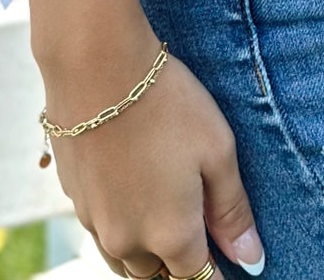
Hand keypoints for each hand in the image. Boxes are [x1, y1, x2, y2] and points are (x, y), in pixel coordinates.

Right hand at [43, 26, 264, 277]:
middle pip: (159, 275)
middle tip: (197, 227)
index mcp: (171, 235)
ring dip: (146, 251)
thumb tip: (251, 261)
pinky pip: (101, 229)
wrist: (94, 65)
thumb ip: (232, 211)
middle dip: (180, 263)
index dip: (218, 271)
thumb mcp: (217, 150)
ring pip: (125, 260)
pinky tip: (130, 189)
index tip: (226, 255)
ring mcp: (95, 222)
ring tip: (164, 215)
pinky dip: (120, 223)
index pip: (200, 278)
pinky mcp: (73, 198)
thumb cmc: (166, 102)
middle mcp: (129, 241)